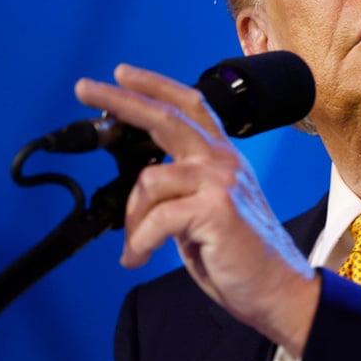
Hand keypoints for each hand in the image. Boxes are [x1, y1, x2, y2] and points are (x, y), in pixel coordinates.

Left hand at [75, 63, 318, 356]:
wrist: (275, 287)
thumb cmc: (238, 255)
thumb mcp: (205, 210)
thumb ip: (181, 188)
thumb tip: (142, 186)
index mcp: (222, 159)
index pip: (191, 107)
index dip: (155, 86)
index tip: (122, 74)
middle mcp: (223, 162)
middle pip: (167, 117)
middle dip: (121, 99)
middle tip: (85, 86)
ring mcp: (221, 182)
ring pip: (150, 180)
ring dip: (133, 220)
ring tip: (137, 246)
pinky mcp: (215, 208)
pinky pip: (155, 219)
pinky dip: (139, 243)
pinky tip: (138, 258)